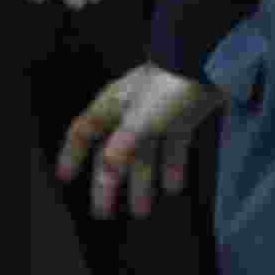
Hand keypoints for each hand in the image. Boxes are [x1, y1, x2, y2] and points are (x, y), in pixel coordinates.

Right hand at [57, 63, 224, 218]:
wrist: (208, 63)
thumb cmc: (169, 85)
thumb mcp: (142, 117)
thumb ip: (124, 144)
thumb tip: (106, 170)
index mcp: (114, 104)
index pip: (84, 130)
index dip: (73, 153)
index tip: (65, 177)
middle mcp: (132, 109)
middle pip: (113, 150)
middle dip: (107, 181)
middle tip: (103, 211)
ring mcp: (158, 112)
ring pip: (143, 153)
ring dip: (141, 180)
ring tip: (141, 210)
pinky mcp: (182, 115)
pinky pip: (171, 146)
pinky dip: (171, 166)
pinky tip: (173, 187)